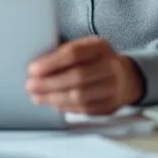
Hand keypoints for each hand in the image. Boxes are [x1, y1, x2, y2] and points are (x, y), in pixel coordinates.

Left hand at [25, 36, 142, 114]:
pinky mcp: (111, 106)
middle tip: (31, 86)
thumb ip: (63, 54)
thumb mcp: (84, 49)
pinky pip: (85, 110)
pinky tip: (53, 104)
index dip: (51, 63)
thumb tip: (36, 67)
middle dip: (49, 83)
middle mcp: (110, 66)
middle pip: (77, 77)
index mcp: (100, 47)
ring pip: (81, 97)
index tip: (32, 70)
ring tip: (37, 97)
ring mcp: (113, 87)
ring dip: (54, 98)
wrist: (126, 77)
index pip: (74, 53)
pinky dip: (66, 107)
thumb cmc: (95, 60)